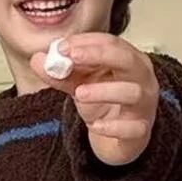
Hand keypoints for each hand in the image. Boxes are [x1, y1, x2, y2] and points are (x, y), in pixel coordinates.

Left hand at [32, 33, 158, 167]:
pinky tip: (96, 125)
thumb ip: (60, 73)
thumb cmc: (104, 104)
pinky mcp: (141, 130)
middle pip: (127, 60)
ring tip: (79, 93)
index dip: (86, 42)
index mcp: (128, 60)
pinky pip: (132, 128)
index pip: (111, 43)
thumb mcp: (79, 84)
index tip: (61, 46)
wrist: (116, 138)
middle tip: (71, 57)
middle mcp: (141, 78)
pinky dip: (113, 127)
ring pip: (132, 93)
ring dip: (104, 91)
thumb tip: (37, 59)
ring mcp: (144, 105)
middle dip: (99, 55)